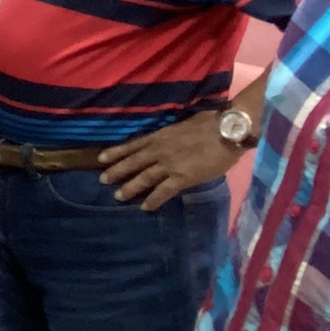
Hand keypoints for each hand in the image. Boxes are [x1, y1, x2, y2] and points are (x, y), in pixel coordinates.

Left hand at [99, 113, 241, 210]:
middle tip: (103, 180)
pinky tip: (145, 207)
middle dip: (117, 171)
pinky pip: (164, 191)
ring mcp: (170, 164)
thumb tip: (171, 140)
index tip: (101, 158)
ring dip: (130, 187)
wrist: (228, 131)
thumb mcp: (184, 124)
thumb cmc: (211, 123)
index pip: (134, 145)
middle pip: (133, 162)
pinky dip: (153, 200)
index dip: (117, 152)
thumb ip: (173, 135)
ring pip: (144, 177)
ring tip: (118, 196)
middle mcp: (160, 150)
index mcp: (161, 136)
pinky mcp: (183, 177)